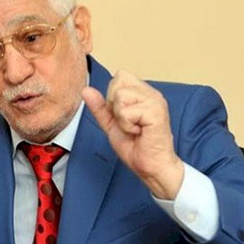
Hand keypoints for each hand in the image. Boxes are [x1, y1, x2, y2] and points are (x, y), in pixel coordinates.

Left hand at [82, 70, 183, 198]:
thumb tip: (86, 90)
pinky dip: (127, 125)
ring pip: (121, 95)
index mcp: (143, 93)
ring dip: (121, 117)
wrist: (150, 166)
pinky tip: (139, 132)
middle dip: (115, 105)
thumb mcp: (111, 124)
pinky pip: (126, 111)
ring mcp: (155, 101)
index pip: (119, 76)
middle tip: (128, 122)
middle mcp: (151, 93)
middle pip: (118, 80)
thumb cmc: (136, 147)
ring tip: (134, 128)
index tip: (123, 117)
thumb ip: (100, 107)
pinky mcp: (156, 111)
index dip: (113, 97)